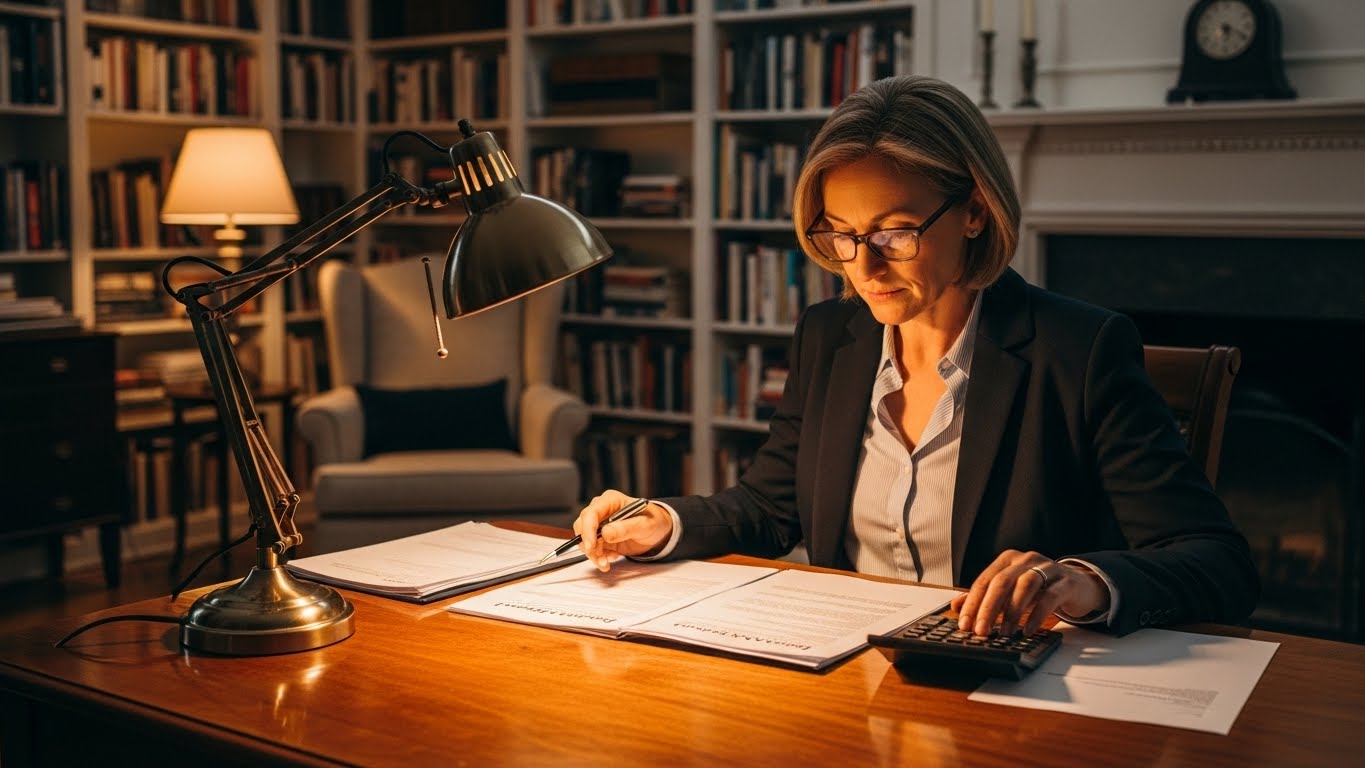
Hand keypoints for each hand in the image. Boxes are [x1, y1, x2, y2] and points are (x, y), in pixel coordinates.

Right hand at [573, 490, 673, 571]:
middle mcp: (602, 511)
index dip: (587, 530)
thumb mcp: (645, 524)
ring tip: (607, 563)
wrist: (658, 531)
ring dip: (594, 555)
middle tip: (601, 559)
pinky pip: (592, 549)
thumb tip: (606, 532)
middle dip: (589, 545)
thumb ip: (626, 528)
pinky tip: (613, 558)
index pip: (591, 513)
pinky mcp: (601, 538)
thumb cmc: (653, 521)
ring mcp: (600, 525)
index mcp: (611, 500)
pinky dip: (599, 557)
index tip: (591, 546)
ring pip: (585, 540)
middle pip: (583, 527)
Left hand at [949, 550, 1107, 636]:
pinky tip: (1029, 630)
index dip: (972, 603)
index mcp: (1008, 560)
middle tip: (981, 631)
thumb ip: (984, 597)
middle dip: (988, 608)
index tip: (964, 624)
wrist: (1078, 586)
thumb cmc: (1039, 589)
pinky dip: (1037, 615)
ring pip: (1025, 585)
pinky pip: (1050, 597)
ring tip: (1005, 633)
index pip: (985, 580)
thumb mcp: (1010, 592)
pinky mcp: (1066, 582)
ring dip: (1012, 611)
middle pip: (1002, 582)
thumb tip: (956, 606)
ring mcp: (1048, 568)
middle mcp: (1026, 559)